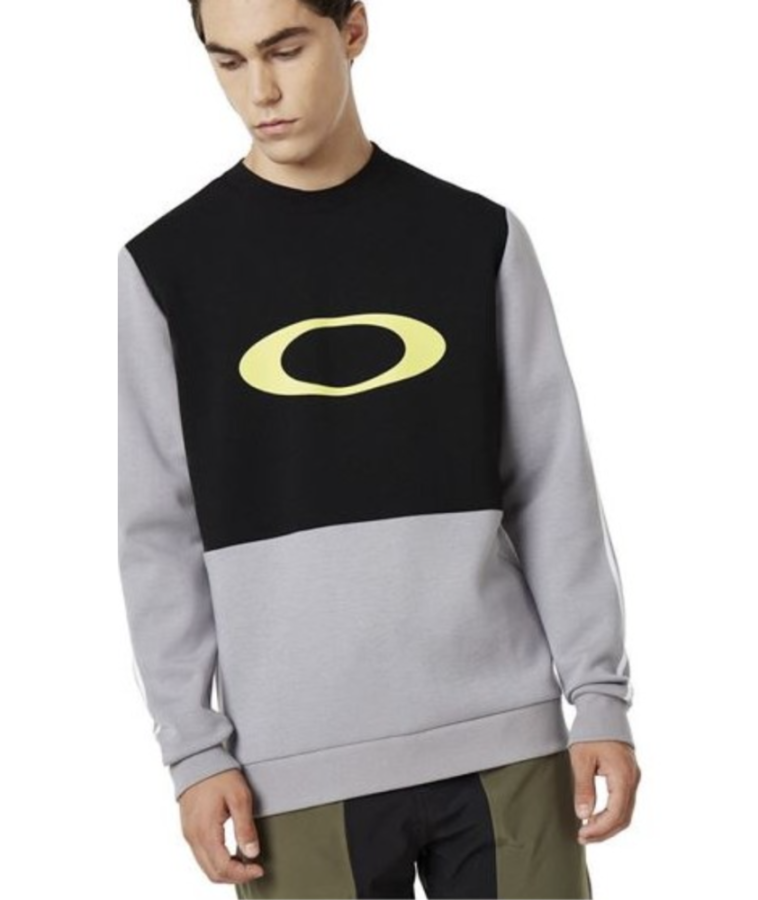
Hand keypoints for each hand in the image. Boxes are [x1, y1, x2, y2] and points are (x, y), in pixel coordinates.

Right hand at [178, 769, 265, 884]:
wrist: (197, 759)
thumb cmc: (219, 775)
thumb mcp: (239, 797)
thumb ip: (245, 827)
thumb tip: (252, 853)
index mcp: (205, 832)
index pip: (223, 868)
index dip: (242, 874)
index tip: (259, 869)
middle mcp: (193, 838)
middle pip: (212, 873)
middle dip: (234, 877)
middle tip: (253, 868)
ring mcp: (188, 835)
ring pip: (205, 867)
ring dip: (225, 870)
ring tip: (245, 862)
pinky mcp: (189, 830)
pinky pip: (201, 856)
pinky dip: (216, 861)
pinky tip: (231, 853)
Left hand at [569, 740, 640, 843]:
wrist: (602, 710)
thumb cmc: (590, 732)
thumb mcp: (581, 759)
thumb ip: (583, 788)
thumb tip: (584, 816)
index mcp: (623, 776)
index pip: (616, 813)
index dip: (600, 829)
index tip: (582, 834)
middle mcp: (633, 779)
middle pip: (623, 817)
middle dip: (604, 831)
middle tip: (582, 837)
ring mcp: (633, 777)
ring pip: (625, 812)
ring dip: (607, 824)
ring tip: (586, 830)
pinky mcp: (628, 775)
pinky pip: (624, 802)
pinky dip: (611, 813)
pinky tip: (595, 816)